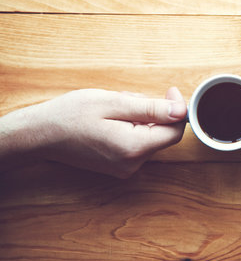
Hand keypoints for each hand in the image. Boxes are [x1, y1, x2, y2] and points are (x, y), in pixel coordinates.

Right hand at [0, 87, 186, 177]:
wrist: (39, 135)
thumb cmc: (71, 115)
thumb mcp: (114, 103)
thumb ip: (151, 109)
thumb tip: (181, 111)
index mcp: (134, 148)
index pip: (175, 132)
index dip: (177, 110)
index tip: (168, 92)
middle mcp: (132, 164)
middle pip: (163, 134)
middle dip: (153, 112)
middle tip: (128, 98)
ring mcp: (125, 168)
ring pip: (150, 137)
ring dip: (141, 118)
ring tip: (115, 108)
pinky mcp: (118, 166)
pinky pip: (137, 143)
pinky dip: (131, 127)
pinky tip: (111, 120)